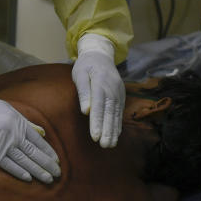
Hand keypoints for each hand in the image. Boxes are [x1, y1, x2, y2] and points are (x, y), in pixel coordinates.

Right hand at [0, 87, 60, 183]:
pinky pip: (8, 165)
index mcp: (18, 121)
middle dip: (47, 164)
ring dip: (38, 171)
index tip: (57, 161)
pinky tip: (29, 178)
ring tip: (49, 179)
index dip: (49, 152)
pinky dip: (19, 172)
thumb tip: (41, 132)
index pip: (38, 140)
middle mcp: (13, 133)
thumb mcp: (6, 110)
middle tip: (58, 174)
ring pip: (24, 161)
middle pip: (34, 152)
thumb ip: (24, 122)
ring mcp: (2, 143)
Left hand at [71, 33, 124, 147]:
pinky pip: (119, 112)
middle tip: (104, 145)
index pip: (99, 104)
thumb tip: (85, 110)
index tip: (95, 136)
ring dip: (113, 130)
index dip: (97, 121)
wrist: (101, 55)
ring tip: (110, 144)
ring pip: (116, 113)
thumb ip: (83, 91)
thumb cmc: (85, 65)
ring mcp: (118, 92)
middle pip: (110, 111)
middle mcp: (112, 88)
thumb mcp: (79, 73)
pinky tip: (115, 135)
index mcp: (100, 81)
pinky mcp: (121, 95)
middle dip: (107, 129)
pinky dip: (117, 124)